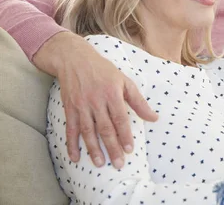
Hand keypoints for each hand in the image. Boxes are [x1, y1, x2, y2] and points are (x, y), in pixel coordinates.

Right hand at [34, 32, 157, 167]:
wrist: (75, 60)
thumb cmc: (104, 70)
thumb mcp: (125, 81)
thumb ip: (139, 101)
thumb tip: (154, 117)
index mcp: (112, 93)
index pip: (120, 118)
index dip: (125, 135)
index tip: (129, 149)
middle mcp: (96, 101)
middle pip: (105, 128)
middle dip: (112, 147)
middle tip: (118, 163)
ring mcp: (81, 106)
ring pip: (88, 131)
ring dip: (93, 149)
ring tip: (100, 164)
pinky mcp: (70, 109)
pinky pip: (71, 129)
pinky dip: (71, 144)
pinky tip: (75, 158)